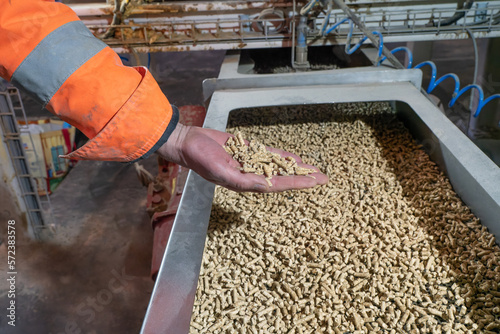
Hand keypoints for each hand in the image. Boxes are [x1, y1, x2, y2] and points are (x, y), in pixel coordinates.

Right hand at [156, 124, 328, 191]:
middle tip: (324, 178)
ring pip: (279, 165)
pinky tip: (294, 158)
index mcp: (246, 182)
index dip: (298, 183)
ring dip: (296, 167)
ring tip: (314, 169)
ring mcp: (250, 162)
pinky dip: (283, 156)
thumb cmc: (201, 159)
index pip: (278, 184)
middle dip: (303, 177)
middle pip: (283, 176)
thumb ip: (243, 180)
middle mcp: (251, 173)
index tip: (315, 183)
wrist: (189, 142)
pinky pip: (269, 154)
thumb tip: (266, 186)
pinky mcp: (247, 150)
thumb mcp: (222, 171)